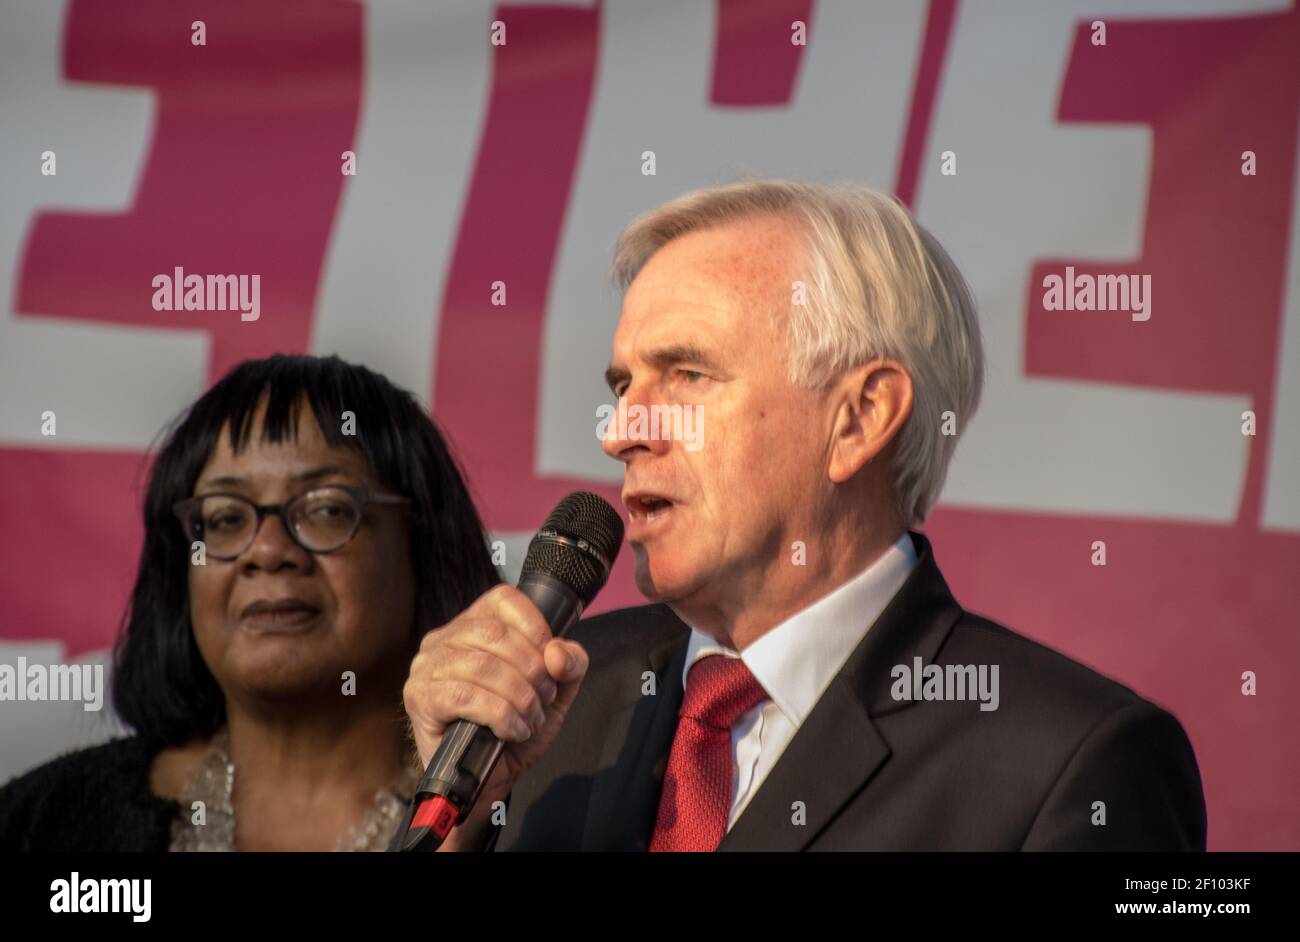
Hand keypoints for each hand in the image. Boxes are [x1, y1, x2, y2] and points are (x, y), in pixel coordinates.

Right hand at [402, 584, 588, 848]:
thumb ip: (569, 664)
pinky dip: (500, 715)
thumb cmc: (515, 728)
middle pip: (496, 634)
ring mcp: (427, 666)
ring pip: (483, 666)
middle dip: (532, 670)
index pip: (505, 600)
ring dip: (519, 697)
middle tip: (544, 700)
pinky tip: (511, 730)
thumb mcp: (556, 692)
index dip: (536, 628)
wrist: (490, 778)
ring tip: (530, 719)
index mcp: (475, 624)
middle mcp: (444, 638)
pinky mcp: (420, 697)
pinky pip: (465, 696)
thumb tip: (558, 651)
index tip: (551, 663)